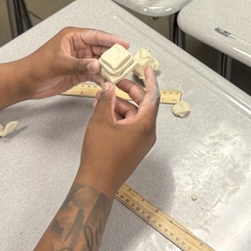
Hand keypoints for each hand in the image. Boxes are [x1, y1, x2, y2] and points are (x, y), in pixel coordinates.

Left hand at [18, 27, 128, 100]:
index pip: (96, 35)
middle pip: (101, 49)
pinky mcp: (79, 72)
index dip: (111, 39)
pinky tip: (107, 82)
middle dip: (113, 55)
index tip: (124, 44)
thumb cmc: (36, 67)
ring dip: (108, 68)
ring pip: (99, 62)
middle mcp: (78, 47)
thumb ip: (79, 64)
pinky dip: (101, 78)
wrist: (26, 83)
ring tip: (119, 73)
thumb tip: (97, 64)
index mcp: (72, 37)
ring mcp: (79, 60)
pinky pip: (94, 73)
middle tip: (125, 61)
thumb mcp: (59, 64)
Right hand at [76, 68, 158, 197]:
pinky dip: (118, 117)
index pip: (152, 96)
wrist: (97, 182)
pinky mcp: (132, 148)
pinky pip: (129, 126)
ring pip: (133, 116)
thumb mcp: (101, 120)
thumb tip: (111, 87)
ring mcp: (140, 142)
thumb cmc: (101, 153)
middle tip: (115, 82)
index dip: (150, 80)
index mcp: (145, 124)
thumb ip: (107, 100)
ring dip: (119, 105)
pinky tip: (102, 112)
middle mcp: (147, 133)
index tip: (146, 68)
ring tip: (101, 98)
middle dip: (128, 92)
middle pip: (142, 105)